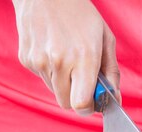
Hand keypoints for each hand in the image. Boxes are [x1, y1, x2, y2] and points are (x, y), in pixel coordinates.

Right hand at [13, 0, 119, 114]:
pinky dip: (49, 71)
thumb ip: (111, 72)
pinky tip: (52, 50)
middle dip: (76, 97)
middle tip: (81, 80)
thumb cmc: (79, 14)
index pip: (81, 104)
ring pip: (54, 91)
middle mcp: (59, 62)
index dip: (88, 108)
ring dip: (62, 82)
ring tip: (66, 57)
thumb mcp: (104, 38)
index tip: (92, 102)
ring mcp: (39, 61)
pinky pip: (42, 78)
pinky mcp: (26, 60)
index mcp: (83, 57)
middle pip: (66, 104)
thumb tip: (115, 99)